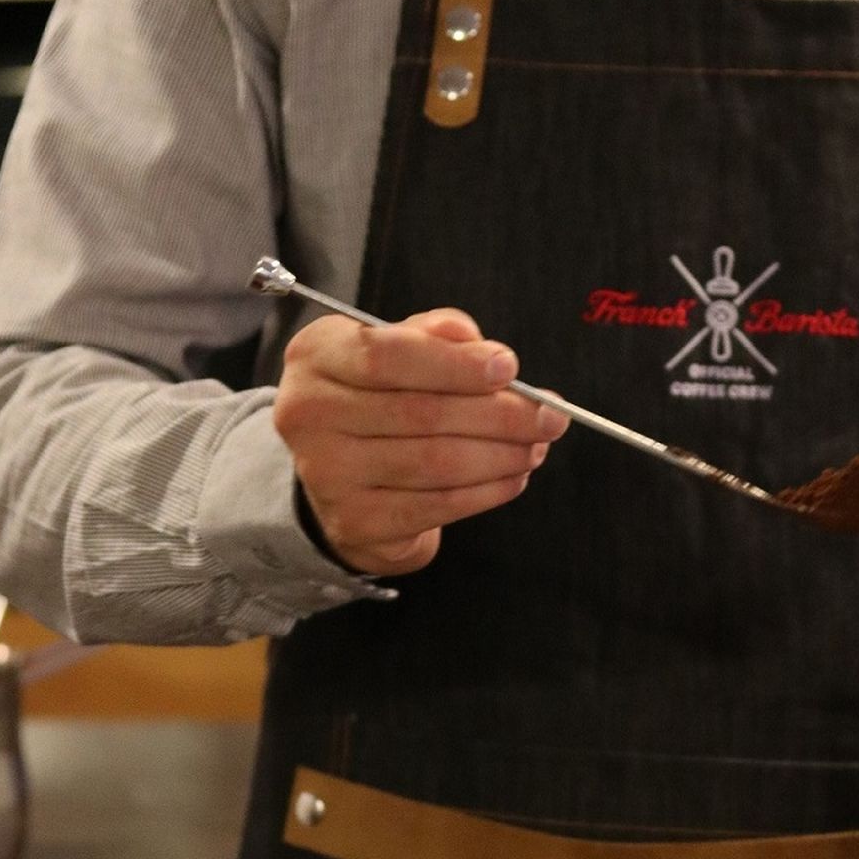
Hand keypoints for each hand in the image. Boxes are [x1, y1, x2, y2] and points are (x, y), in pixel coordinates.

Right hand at [272, 308, 567, 575]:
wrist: (342, 474)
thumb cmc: (381, 397)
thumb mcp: (399, 348)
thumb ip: (436, 335)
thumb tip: (478, 345)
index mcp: (316, 356)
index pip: (386, 355)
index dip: (454, 364)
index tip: (509, 367)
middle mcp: (308, 414)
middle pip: (420, 413)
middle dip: (499, 415)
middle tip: (550, 415)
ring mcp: (327, 474)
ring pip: (435, 462)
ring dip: (501, 455)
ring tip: (536, 445)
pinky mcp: (355, 522)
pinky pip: (437, 506)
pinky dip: (487, 491)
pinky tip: (514, 477)